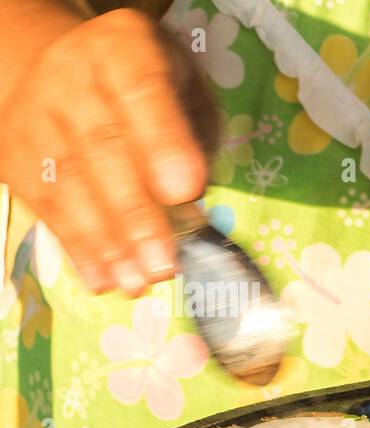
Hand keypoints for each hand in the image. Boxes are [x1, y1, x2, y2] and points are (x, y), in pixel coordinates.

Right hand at [0, 9, 216, 295]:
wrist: (61, 67)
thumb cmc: (149, 89)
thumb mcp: (187, 88)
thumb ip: (197, 134)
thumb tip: (196, 199)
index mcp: (124, 48)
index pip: (140, 89)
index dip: (162, 139)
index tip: (187, 189)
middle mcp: (71, 75)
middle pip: (101, 146)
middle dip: (135, 212)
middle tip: (164, 263)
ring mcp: (35, 114)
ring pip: (68, 182)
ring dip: (105, 241)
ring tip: (137, 282)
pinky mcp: (15, 155)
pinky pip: (45, 204)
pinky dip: (76, 246)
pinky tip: (103, 277)